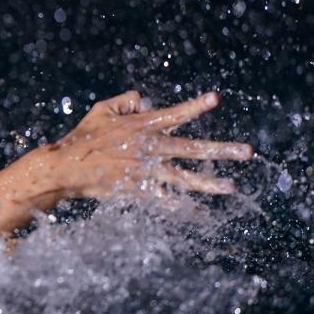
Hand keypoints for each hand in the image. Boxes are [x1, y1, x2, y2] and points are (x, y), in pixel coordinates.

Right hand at [46, 90, 252, 198]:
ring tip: (231, 187)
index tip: (216, 99)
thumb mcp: (103, 110)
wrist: (67, 167)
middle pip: (192, 149)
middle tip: (247, 152)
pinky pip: (166, 201)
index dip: (195, 106)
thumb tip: (145, 100)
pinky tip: (200, 214)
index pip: (175, 114)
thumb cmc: (84, 136)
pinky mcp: (139, 191)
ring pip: (185, 179)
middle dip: (221, 150)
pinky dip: (183, 208)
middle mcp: (149, 148)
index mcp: (141, 126)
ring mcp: (146, 172)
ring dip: (210, 183)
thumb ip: (126, 101)